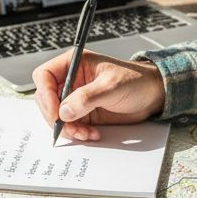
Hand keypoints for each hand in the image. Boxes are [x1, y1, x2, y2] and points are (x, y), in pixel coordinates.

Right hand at [32, 49, 165, 140]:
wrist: (152, 95)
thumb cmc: (135, 80)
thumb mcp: (112, 86)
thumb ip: (87, 98)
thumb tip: (64, 111)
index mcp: (74, 64)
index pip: (44, 76)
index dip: (46, 95)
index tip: (56, 113)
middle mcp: (71, 80)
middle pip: (46, 99)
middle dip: (56, 117)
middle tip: (70, 128)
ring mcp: (75, 98)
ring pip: (56, 115)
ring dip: (67, 128)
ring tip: (85, 133)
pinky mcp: (82, 113)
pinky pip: (69, 126)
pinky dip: (77, 133)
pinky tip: (92, 133)